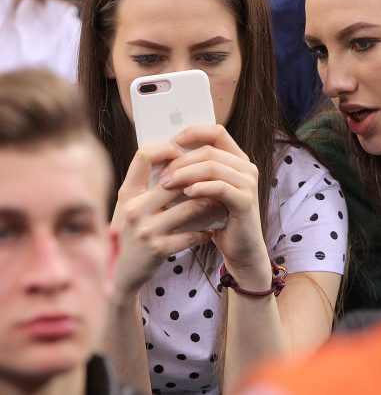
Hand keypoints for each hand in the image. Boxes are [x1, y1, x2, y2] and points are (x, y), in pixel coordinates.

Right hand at [112, 143, 215, 299]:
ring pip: (189, 207)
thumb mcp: (129, 205)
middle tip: (216, 178)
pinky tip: (210, 231)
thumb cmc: (129, 233)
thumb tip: (175, 160)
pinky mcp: (158, 249)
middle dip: (199, 178)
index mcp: (127, 192)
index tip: (183, 153)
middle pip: (175, 180)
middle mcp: (134, 207)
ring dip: (208, 204)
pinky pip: (191, 235)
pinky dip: (204, 232)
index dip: (166, 149)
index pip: (144, 156)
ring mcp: (145, 229)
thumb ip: (146, 185)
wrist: (119, 273)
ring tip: (219, 202)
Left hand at [161, 125, 270, 282]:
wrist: (240, 248)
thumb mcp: (206, 189)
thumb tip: (164, 155)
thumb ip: (195, 171)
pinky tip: (186, 193)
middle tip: (163, 174)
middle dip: (182, 160)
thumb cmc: (218, 217)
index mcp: (237, 159)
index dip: (194, 132)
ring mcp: (248, 183)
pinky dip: (200, 188)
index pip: (217, 132)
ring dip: (186, 174)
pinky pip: (219, 187)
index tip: (173, 142)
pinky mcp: (245, 201)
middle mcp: (246, 167)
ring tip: (168, 184)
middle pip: (210, 150)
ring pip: (213, 167)